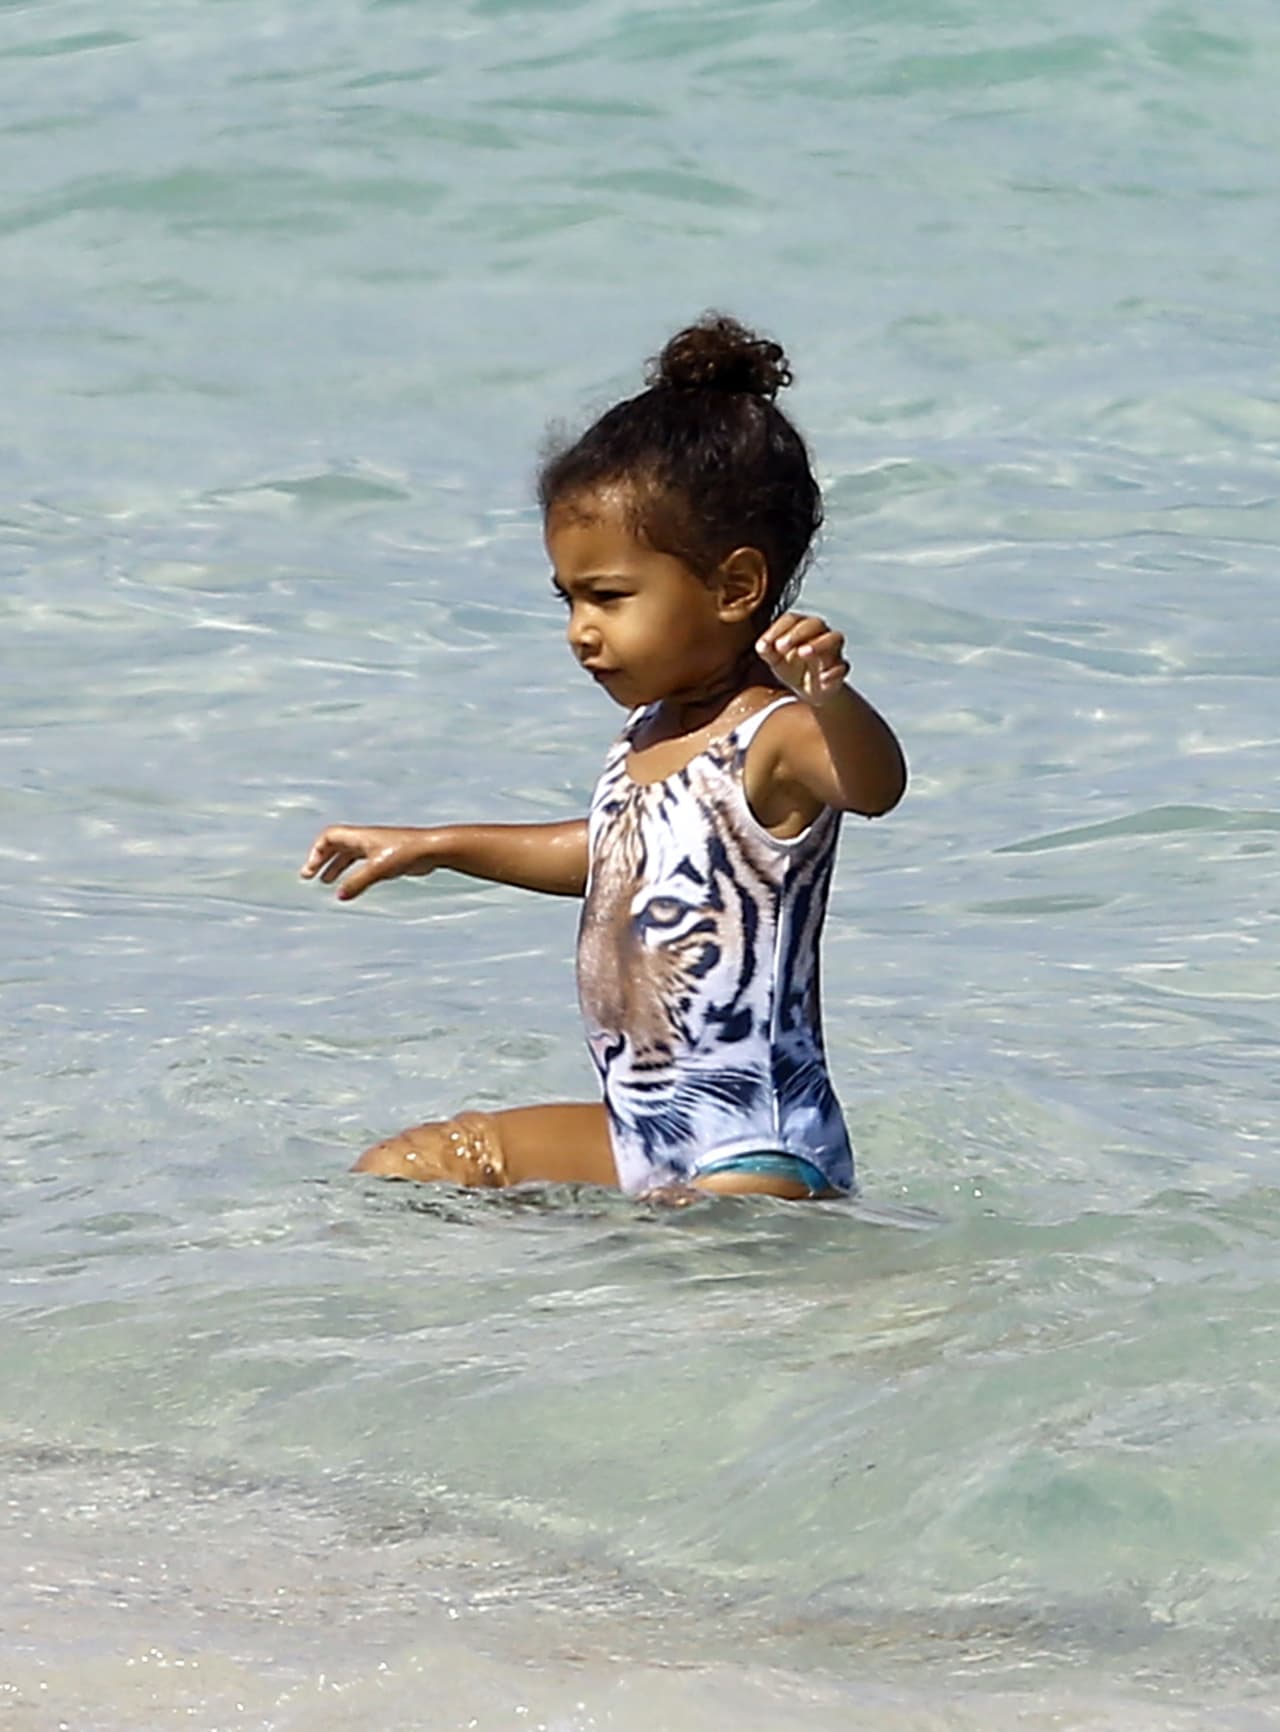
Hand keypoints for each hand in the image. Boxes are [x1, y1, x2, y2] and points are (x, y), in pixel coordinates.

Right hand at [299, 825, 436, 900]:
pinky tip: (352, 886)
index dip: (317, 851)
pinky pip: (362, 863)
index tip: (312, 870)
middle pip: (336, 845)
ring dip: (335, 866)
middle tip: (309, 876)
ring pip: (349, 855)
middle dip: (321, 859)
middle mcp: (365, 840)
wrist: (432, 850)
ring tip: (327, 883)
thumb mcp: (378, 869)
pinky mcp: (386, 857)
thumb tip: (339, 896)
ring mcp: (376, 848)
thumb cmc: (406, 853)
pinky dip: (352, 873)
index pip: (329, 837)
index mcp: (360, 837)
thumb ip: (358, 882)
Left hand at [756, 612, 849, 705]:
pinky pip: (842, 666)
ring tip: (803, 653)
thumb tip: (761, 646)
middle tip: (781, 647)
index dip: (778, 629)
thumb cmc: (792, 668)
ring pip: (835, 638)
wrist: (810, 691)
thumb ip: (768, 651)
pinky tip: (822, 678)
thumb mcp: (776, 660)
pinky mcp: (840, 669)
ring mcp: (832, 650)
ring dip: (819, 644)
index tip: (764, 644)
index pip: (792, 619)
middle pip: (815, 623)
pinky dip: (834, 672)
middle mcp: (820, 634)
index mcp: (801, 628)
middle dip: (798, 633)